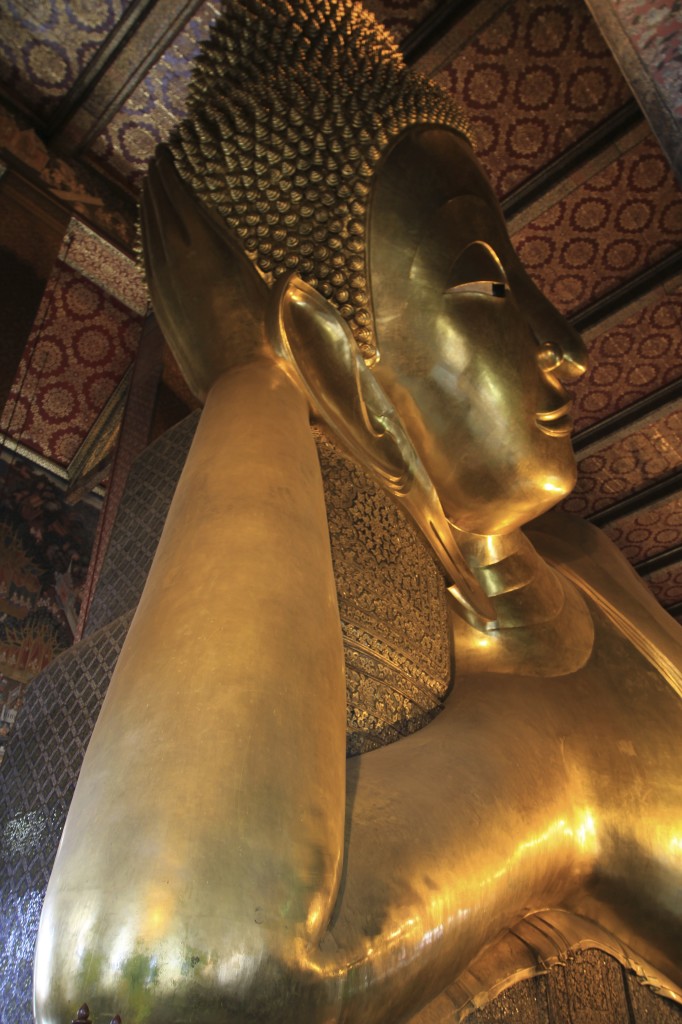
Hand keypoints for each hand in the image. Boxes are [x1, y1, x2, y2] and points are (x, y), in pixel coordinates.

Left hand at [141, 145, 269, 400]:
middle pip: (161, 207)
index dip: (174, 170)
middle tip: (160, 156)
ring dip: (149, 204)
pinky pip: (148, 259)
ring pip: (149, 232)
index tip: (172, 148)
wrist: (245, 385)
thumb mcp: (278, 296)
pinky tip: (149, 229)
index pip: (182, 196)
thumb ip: (275, 278)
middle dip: (159, 180)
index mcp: (212, 250)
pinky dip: (147, 236)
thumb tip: (287, 276)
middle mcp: (182, 261)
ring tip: (152, 184)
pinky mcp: (161, 306)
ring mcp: (165, 285)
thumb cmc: (272, 341)